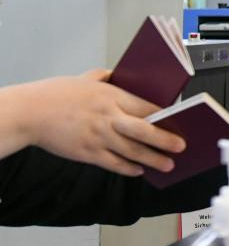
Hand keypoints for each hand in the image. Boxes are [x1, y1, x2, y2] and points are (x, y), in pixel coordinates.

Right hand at [8, 69, 185, 175]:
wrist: (30, 112)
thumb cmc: (56, 93)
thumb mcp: (85, 78)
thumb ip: (106, 77)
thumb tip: (121, 75)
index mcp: (111, 97)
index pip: (146, 107)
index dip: (165, 117)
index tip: (178, 122)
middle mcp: (108, 118)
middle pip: (144, 130)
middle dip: (166, 140)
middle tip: (181, 146)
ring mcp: (99, 137)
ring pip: (132, 151)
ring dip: (153, 159)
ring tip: (168, 164)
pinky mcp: (88, 153)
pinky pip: (114, 163)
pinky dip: (128, 168)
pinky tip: (139, 170)